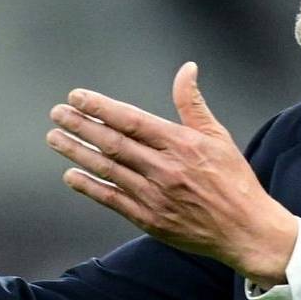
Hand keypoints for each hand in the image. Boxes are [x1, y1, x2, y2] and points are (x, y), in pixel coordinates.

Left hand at [46, 62, 297, 286]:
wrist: (245, 230)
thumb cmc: (234, 181)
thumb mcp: (218, 137)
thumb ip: (193, 104)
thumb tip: (187, 69)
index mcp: (182, 144)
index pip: (132, 120)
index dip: (101, 108)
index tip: (78, 97)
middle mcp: (165, 169)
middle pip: (113, 143)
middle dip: (81, 126)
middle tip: (57, 113)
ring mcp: (155, 196)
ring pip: (108, 170)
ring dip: (78, 153)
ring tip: (55, 138)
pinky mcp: (150, 220)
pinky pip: (113, 200)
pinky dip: (90, 187)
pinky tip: (72, 175)